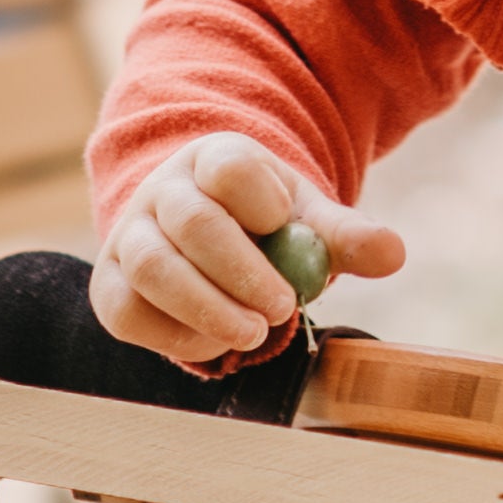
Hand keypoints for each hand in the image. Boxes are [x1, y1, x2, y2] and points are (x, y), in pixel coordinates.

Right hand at [92, 133, 404, 366]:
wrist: (207, 242)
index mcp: (214, 161)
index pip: (229, 166)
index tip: (283, 227)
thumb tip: (392, 254)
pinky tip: (214, 342)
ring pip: (152, 268)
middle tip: (280, 309)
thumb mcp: (305, 222)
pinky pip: (128, 312)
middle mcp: (162, 191)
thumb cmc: (262, 230)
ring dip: (206, 308)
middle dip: (240, 271)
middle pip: (192, 222)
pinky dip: (173, 335)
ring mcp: (128, 236)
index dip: (258, 198)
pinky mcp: (110, 286)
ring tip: (252, 334)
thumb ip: (345, 236)